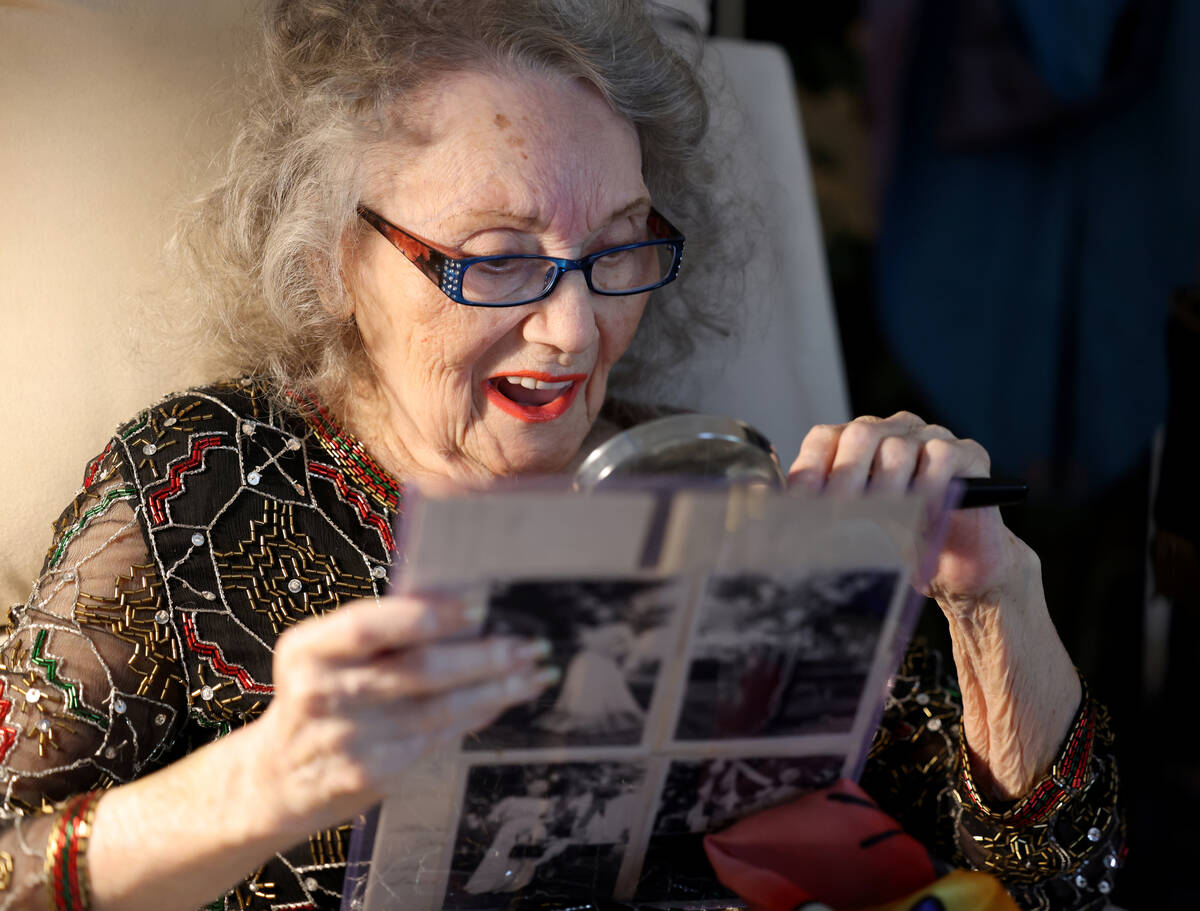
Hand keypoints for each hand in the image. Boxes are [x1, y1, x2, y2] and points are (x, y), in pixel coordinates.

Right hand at [249, 594, 553, 837]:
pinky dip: (476, 714)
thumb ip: (381, 631)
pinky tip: (501, 700)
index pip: (366, 625)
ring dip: (496, 688)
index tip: (478, 605)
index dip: (426, 614)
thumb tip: (466, 605)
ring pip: (438, 708)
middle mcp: (322, 693)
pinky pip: (438, 736)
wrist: (278, 778)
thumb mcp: (327, 655)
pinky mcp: (371, 774)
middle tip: (528, 644)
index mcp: (308, 649)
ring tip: (533, 671)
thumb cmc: (321, 698)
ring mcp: (347, 739)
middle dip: (484, 655)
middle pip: (417, 670)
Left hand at [788, 411, 1025, 612]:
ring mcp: (930, 437)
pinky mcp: (967, 453)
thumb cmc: (898, 544)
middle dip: (847, 482)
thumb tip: (784, 515)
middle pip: (860, 436)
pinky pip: (941, 457)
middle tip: (841, 521)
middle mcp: (891, 430)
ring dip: (887, 493)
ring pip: (899, 448)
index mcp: (856, 442)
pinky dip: (927, 487)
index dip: (812, 470)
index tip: (803, 505)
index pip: (825, 439)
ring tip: (880, 530)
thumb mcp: (852, 529)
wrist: (954, 569)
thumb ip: (821, 513)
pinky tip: (920, 514)